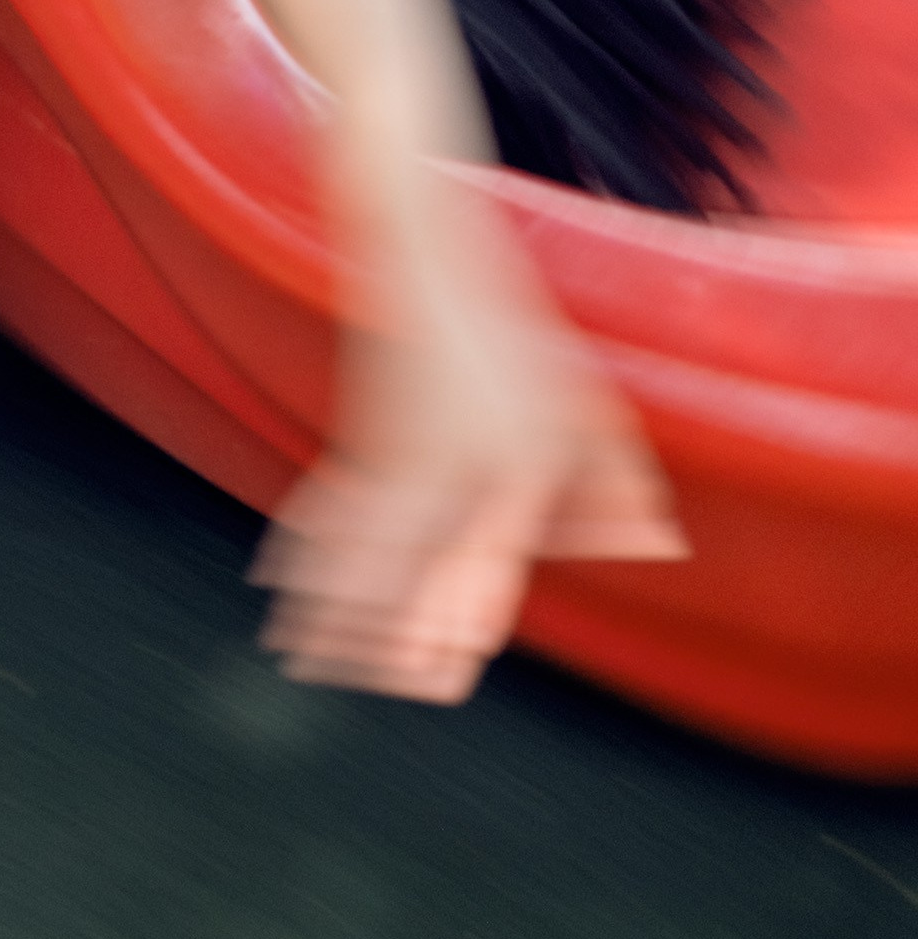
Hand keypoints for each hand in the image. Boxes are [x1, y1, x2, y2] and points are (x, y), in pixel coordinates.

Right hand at [250, 233, 686, 704]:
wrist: (419, 255)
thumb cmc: (508, 335)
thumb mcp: (579, 400)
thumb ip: (617, 478)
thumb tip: (662, 544)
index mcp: (516, 463)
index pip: (488, 564)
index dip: (458, 621)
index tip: (438, 670)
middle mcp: (457, 464)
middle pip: (418, 571)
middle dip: (387, 636)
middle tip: (370, 683)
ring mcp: (402, 450)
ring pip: (362, 551)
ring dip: (330, 611)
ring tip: (299, 657)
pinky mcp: (364, 439)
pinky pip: (330, 517)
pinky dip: (304, 557)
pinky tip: (276, 588)